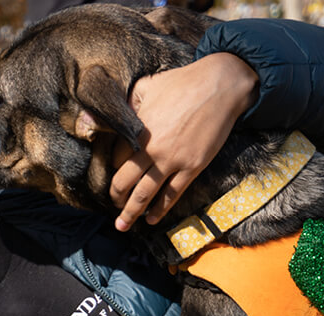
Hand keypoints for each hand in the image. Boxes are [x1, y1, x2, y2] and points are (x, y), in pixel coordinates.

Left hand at [110, 53, 258, 230]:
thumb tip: (104, 113)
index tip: (114, 171)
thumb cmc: (181, 83)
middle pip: (125, 182)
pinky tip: (151, 218)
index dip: (112, 166)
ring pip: (145, 194)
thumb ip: (124, 104)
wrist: (220, 85)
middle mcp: (152, 150)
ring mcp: (173, 161)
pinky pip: (172, 195)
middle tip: (112, 204)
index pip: (115, 159)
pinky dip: (160, 210)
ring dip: (131, 212)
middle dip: (115, 197)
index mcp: (138, 131)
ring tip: (122, 225)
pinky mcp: (193, 167)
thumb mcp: (145, 87)